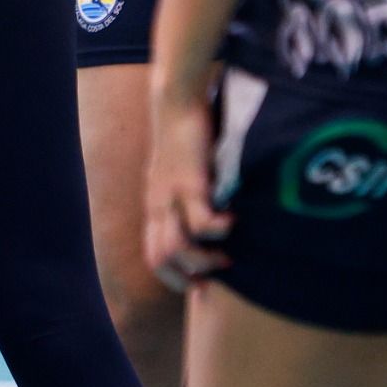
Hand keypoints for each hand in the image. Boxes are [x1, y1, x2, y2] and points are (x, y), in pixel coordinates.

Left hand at [144, 87, 230, 291]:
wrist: (175, 101)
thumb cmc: (185, 137)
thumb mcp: (180, 175)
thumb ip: (188, 199)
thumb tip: (208, 224)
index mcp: (154, 207)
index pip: (153, 257)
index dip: (174, 278)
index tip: (200, 285)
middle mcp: (157, 205)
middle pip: (161, 260)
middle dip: (188, 276)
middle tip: (216, 275)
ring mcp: (171, 195)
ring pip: (178, 248)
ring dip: (205, 260)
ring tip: (227, 254)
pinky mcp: (189, 182)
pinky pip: (201, 222)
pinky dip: (218, 231)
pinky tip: (233, 221)